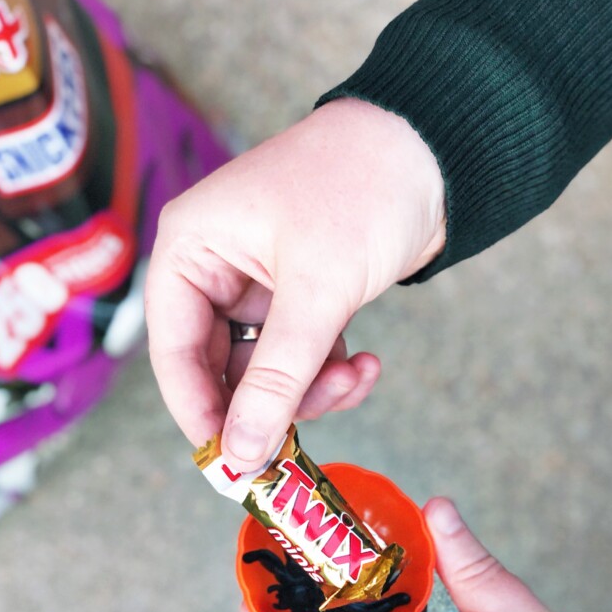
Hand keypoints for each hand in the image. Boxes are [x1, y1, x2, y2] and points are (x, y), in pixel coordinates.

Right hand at [145, 98, 445, 470]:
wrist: (436, 148)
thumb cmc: (362, 189)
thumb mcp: (316, 292)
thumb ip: (276, 379)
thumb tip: (240, 454)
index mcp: (191, 248)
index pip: (174, 351)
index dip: (200, 413)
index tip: (233, 463)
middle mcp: (214, 267)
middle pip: (220, 369)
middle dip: (271, 402)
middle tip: (304, 437)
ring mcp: (257, 284)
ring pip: (266, 371)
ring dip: (311, 389)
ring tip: (355, 376)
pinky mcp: (299, 295)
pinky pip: (299, 358)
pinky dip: (330, 373)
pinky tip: (366, 364)